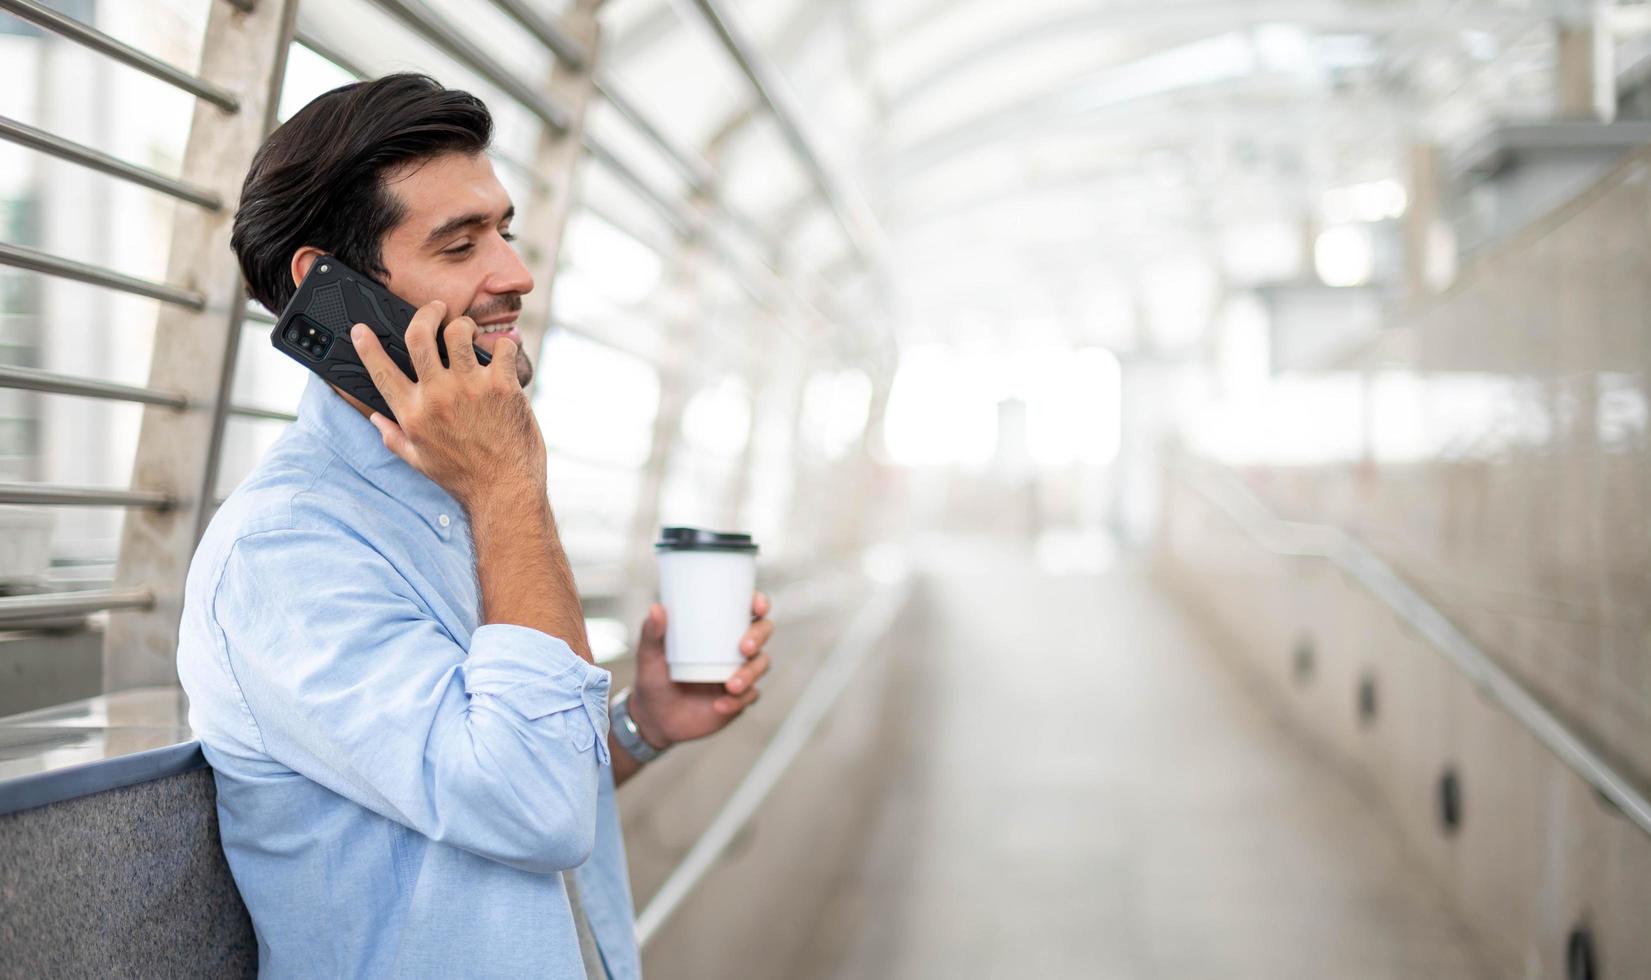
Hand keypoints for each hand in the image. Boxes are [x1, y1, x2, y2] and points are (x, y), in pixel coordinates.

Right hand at [351, 301, 544, 508]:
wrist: (504, 491)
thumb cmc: (463, 477)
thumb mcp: (419, 462)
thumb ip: (393, 437)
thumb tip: (374, 417)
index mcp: (412, 413)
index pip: (381, 370)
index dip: (366, 345)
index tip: (360, 329)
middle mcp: (437, 396)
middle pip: (419, 335)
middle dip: (426, 313)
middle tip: (436, 309)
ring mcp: (470, 388)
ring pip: (459, 332)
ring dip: (464, 326)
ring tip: (469, 332)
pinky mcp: (502, 387)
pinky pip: (501, 349)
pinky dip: (503, 346)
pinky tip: (502, 355)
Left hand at [627, 592, 772, 749]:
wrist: (655, 719)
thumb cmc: (653, 679)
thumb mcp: (649, 655)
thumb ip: (651, 633)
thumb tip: (656, 608)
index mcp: (716, 630)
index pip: (745, 609)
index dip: (759, 603)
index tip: (757, 607)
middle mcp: (732, 648)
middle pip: (762, 633)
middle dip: (759, 637)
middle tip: (744, 648)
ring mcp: (739, 673)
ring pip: (761, 665)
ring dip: (750, 673)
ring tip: (730, 686)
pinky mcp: (739, 699)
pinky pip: (750, 696)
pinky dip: (738, 701)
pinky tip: (720, 706)